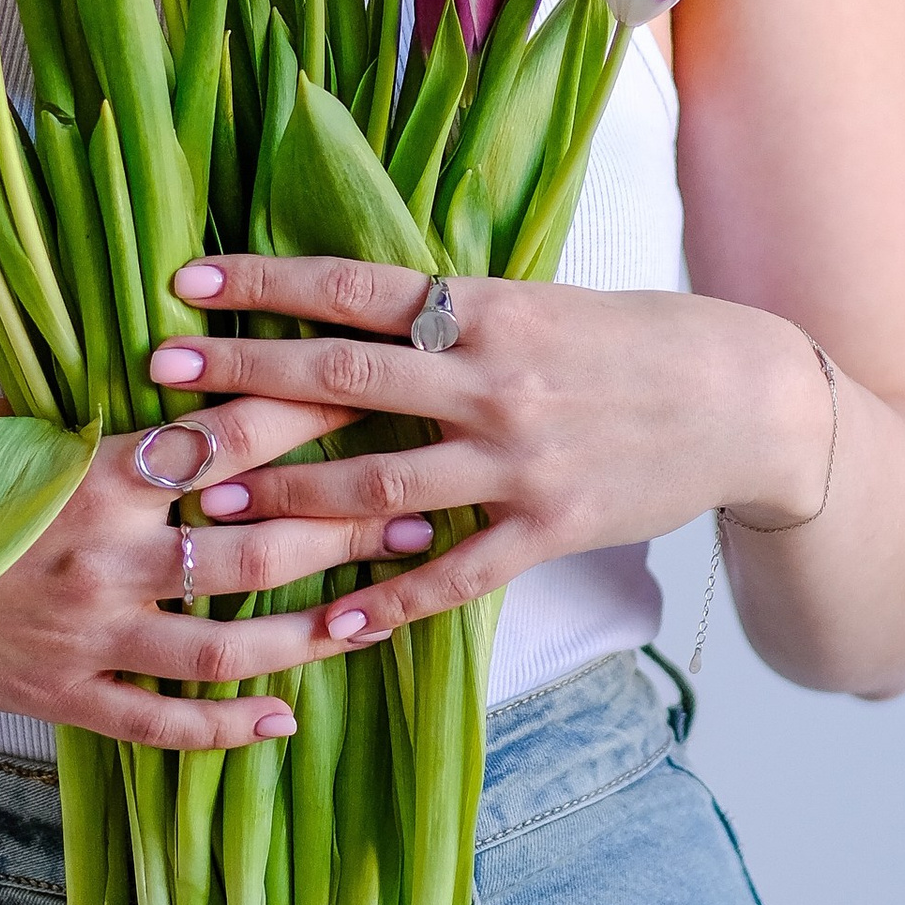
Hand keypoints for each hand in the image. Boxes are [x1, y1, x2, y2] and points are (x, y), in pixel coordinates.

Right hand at [0, 383, 391, 748]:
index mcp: (91, 477)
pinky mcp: (63, 699)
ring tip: (381, 614)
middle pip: (258, 549)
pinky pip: (163, 725)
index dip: (312, 415)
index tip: (378, 391)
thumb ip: (87, 412)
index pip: (228, 440)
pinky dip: (230, 726)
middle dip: (350, 530)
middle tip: (424, 510)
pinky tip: (286, 717)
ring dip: (314, 632)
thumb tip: (170, 373)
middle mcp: (103, 562)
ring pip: (229, 646)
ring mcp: (88, 640)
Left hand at [147, 253, 824, 631]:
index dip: (265, 284)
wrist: (747, 400)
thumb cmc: (635, 340)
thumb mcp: (543, 301)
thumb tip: (355, 307)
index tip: (184, 278)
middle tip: (157, 384)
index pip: (354, 289)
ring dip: (289, 497)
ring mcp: (521, 462)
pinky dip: (388, 603)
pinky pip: (454, 576)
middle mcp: (494, 380)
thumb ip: (453, 311)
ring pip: (381, 485)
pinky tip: (329, 626)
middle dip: (242, 383)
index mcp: (487, 308)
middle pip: (345, 380)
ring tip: (211, 503)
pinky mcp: (551, 530)